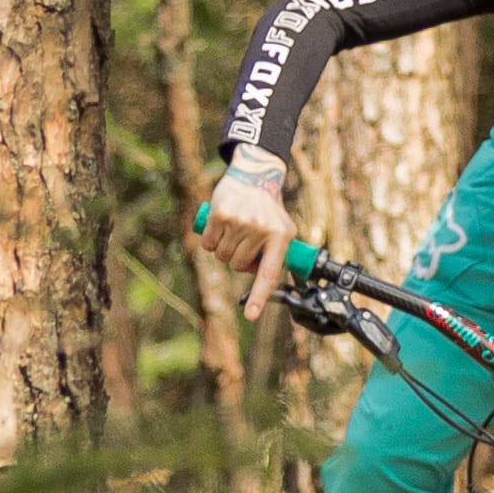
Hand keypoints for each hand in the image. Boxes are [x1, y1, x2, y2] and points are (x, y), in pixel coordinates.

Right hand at [196, 158, 294, 320]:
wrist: (254, 177)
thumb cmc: (269, 210)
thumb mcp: (285, 229)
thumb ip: (281, 254)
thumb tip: (278, 282)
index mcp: (280, 237)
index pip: (268, 274)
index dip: (258, 297)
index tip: (250, 315)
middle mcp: (261, 230)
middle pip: (238, 266)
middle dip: (238, 259)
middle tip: (243, 242)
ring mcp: (240, 222)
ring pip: (223, 256)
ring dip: (223, 250)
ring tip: (233, 233)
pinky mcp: (221, 215)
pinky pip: (208, 244)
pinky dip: (210, 241)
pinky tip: (219, 228)